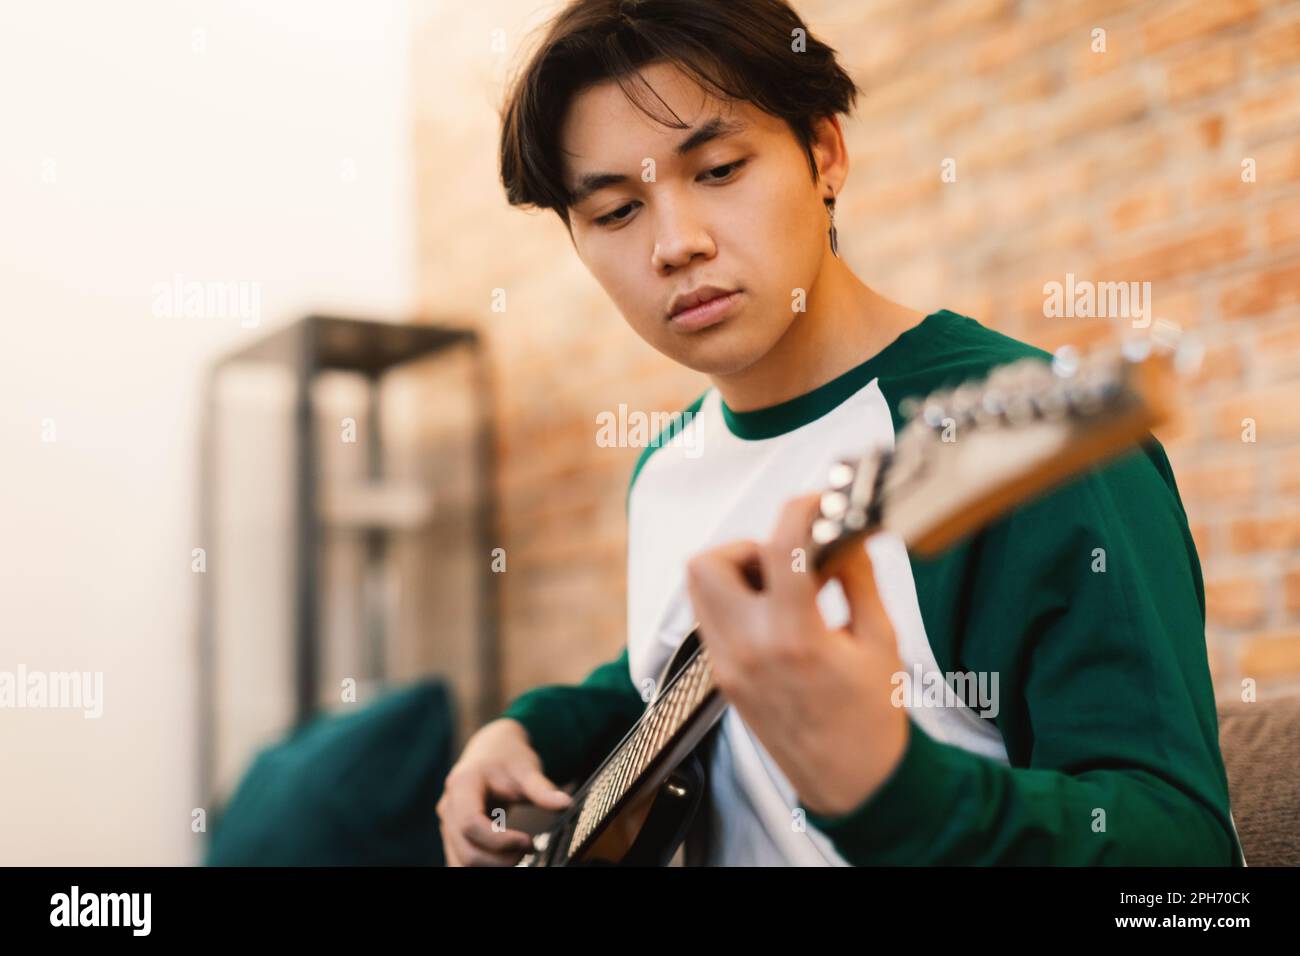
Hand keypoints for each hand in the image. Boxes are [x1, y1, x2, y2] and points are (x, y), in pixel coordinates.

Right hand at [436, 718, 571, 865]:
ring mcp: (447, 823)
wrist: (492, 749)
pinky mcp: (453, 834)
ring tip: (521, 856)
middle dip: (499, 859)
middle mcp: (447, 806)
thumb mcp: (527, 768)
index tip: (529, 841)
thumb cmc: (508, 757)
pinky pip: (461, 861)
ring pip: (461, 861)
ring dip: (491, 866)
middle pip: (466, 849)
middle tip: (530, 851)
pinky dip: (484, 866)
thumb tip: (566, 804)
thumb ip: (543, 789)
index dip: (499, 841)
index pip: (471, 824)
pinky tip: (507, 859)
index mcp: (462, 785)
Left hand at [684, 492, 909, 817]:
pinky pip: (711, 620)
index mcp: (794, 639)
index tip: (816, 503)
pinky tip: (778, 614)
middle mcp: (748, 650)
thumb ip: (858, 579)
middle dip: (747, 545)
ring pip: (699, 590)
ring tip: (784, 587)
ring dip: (736, 573)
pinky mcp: (722, 678)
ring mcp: (727, 666)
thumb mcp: (881, 642)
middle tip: (789, 558)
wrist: (853, 785)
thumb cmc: (873, 721)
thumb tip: (847, 534)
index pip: (778, 549)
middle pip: (706, 563)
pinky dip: (736, 602)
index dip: (798, 511)